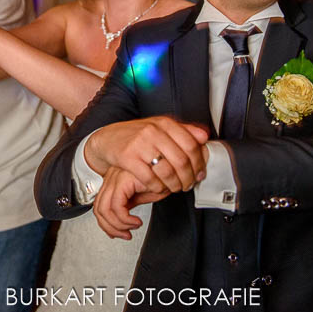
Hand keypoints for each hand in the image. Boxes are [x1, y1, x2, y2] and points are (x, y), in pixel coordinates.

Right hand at [85, 116, 209, 194]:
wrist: (108, 139)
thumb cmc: (135, 135)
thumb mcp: (160, 128)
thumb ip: (183, 131)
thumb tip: (204, 137)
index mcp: (164, 123)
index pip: (191, 144)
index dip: (199, 162)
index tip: (200, 173)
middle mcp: (153, 131)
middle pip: (181, 160)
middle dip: (188, 177)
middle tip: (188, 185)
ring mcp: (140, 144)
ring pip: (167, 171)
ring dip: (174, 185)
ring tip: (175, 188)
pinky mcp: (128, 158)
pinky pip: (149, 178)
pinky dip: (158, 187)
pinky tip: (159, 187)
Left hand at [93, 167, 167, 239]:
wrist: (175, 169)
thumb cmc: (162, 178)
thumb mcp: (141, 196)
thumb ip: (127, 206)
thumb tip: (118, 222)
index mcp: (114, 180)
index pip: (99, 205)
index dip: (105, 224)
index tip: (117, 233)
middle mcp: (112, 176)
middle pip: (99, 208)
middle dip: (111, 227)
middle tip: (125, 234)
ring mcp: (116, 176)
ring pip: (105, 209)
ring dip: (118, 225)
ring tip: (133, 227)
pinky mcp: (124, 179)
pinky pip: (117, 206)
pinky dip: (125, 219)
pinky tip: (136, 221)